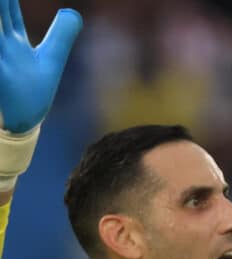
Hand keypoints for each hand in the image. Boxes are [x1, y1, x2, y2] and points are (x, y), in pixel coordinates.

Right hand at [0, 0, 81, 132]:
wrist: (20, 124)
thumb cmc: (32, 92)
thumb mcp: (50, 61)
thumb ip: (61, 36)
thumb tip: (74, 12)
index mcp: (12, 41)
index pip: (8, 9)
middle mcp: (2, 50)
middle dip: (0, 7)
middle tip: (2, 0)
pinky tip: (1, 48)